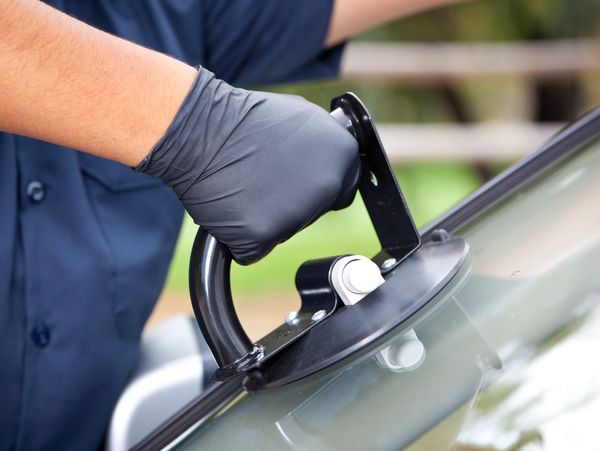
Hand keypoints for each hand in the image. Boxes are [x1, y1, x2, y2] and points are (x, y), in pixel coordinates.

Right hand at [137, 68, 359, 263]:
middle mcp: (326, 185)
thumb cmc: (244, 120)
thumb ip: (326, 145)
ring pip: (286, 232)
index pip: (343, 189)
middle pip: (315, 213)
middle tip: (264, 179)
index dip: (318, 187)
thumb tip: (337, 161)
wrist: (198, 130)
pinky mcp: (262, 236)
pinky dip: (241, 237)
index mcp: (341, 154)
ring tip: (245, 187)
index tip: (297, 181)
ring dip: (267, 219)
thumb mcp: (302, 117)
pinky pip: (254, 250)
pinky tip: (231, 209)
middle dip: (294, 203)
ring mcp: (296, 213)